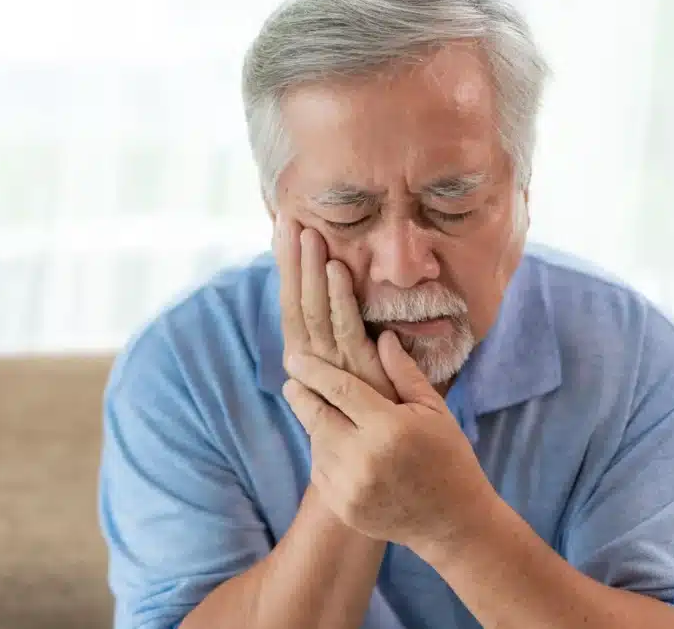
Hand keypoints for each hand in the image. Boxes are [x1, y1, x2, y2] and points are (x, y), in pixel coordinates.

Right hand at [273, 215, 396, 401]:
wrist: (389, 453)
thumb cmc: (374, 405)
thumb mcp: (354, 362)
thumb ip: (345, 329)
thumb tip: (338, 282)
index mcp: (307, 355)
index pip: (292, 300)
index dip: (287, 265)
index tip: (283, 227)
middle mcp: (311, 360)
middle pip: (296, 300)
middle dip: (291, 260)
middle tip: (288, 220)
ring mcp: (334, 366)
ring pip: (314, 309)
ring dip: (309, 270)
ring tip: (307, 234)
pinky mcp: (359, 373)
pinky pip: (345, 327)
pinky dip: (339, 296)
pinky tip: (335, 268)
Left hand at [282, 330, 497, 553]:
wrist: (452, 522)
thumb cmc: (448, 458)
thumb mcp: (435, 411)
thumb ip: (404, 374)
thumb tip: (383, 336)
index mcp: (389, 428)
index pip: (340, 389)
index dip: (314, 371)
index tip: (296, 358)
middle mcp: (363, 457)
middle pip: (317, 416)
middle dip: (300, 395)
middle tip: (291, 380)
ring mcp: (349, 486)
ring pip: (316, 442)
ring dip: (315, 425)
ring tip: (322, 412)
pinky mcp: (342, 506)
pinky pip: (319, 469)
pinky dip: (323, 453)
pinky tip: (336, 446)